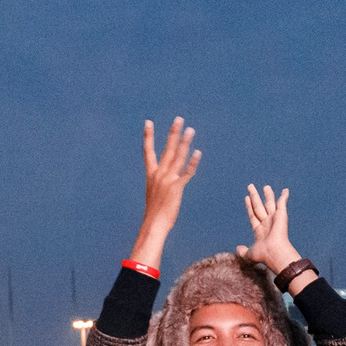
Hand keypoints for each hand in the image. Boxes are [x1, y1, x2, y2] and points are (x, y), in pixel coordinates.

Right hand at [136, 117, 201, 257]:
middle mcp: (158, 174)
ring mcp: (167, 180)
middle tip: (179, 119)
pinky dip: (192, 162)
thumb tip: (163, 185)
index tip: (148, 122)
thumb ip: (159, 185)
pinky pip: (186, 172)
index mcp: (151, 175)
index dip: (148, 137)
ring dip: (184, 142)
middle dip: (173, 133)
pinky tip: (198, 153)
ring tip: (190, 130)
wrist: (154, 225)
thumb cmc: (154, 214)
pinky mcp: (176, 187)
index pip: (148, 152)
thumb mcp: (154, 195)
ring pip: (177, 156)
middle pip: (167, 149)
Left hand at [239, 185, 302, 282]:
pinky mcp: (281, 215)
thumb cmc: (263, 255)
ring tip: (265, 186)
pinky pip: (282, 203)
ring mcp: (274, 219)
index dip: (249, 207)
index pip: (253, 215)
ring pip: (269, 203)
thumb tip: (238, 249)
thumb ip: (243, 252)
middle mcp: (267, 223)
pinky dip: (284, 196)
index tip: (247, 198)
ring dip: (267, 194)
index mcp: (260, 231)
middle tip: (250, 187)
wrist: (275, 252)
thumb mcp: (249, 255)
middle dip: (254, 197)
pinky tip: (285, 190)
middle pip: (259, 207)